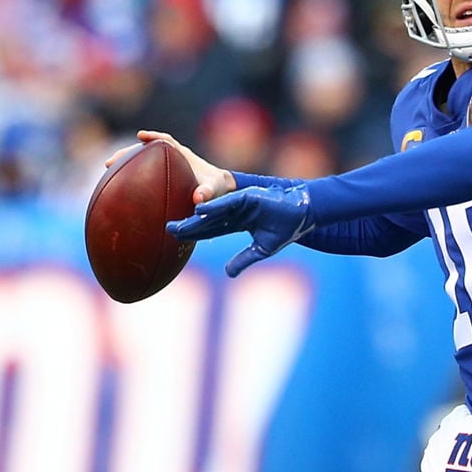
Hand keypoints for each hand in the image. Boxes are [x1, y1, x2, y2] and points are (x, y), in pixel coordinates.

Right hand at [105, 130, 234, 205]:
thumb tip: (198, 199)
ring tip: (107, 172)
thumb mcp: (215, 189)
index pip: (167, 142)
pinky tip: (119, 190)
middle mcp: (172, 159)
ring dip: (126, 164)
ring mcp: (166, 168)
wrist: (220, 190)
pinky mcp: (163, 179)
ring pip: (142, 162)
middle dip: (128, 153)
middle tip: (110, 162)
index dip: (154, 138)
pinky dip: (132, 178)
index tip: (140, 137)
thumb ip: (207, 192)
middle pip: (146, 151)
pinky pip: (144, 175)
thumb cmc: (218, 187)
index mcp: (184, 156)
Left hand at [167, 185, 314, 276]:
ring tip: (178, 223)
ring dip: (195, 218)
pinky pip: (228, 203)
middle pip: (207, 220)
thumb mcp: (261, 250)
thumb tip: (228, 274)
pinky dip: (214, 207)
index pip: (211, 229)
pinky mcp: (249, 197)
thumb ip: (243, 260)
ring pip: (214, 211)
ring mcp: (241, 203)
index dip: (194, 233)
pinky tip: (199, 210)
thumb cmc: (285, 229)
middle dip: (188, 225)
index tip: (176, 237)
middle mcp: (236, 211)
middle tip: (167, 228)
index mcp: (238, 222)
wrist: (304, 215)